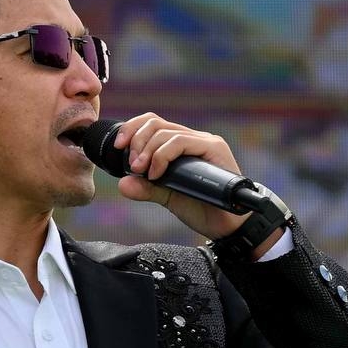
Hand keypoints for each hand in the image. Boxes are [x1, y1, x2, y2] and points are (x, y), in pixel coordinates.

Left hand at [110, 113, 274, 249]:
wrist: (228, 224)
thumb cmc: (202, 208)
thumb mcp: (167, 197)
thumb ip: (146, 189)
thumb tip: (122, 184)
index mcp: (180, 145)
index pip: (152, 124)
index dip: (131, 129)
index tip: (118, 147)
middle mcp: (192, 139)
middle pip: (155, 122)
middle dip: (135, 140)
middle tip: (132, 166)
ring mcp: (204, 142)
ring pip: (166, 132)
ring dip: (147, 150)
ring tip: (141, 171)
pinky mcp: (214, 148)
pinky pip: (182, 142)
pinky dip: (163, 156)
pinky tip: (157, 174)